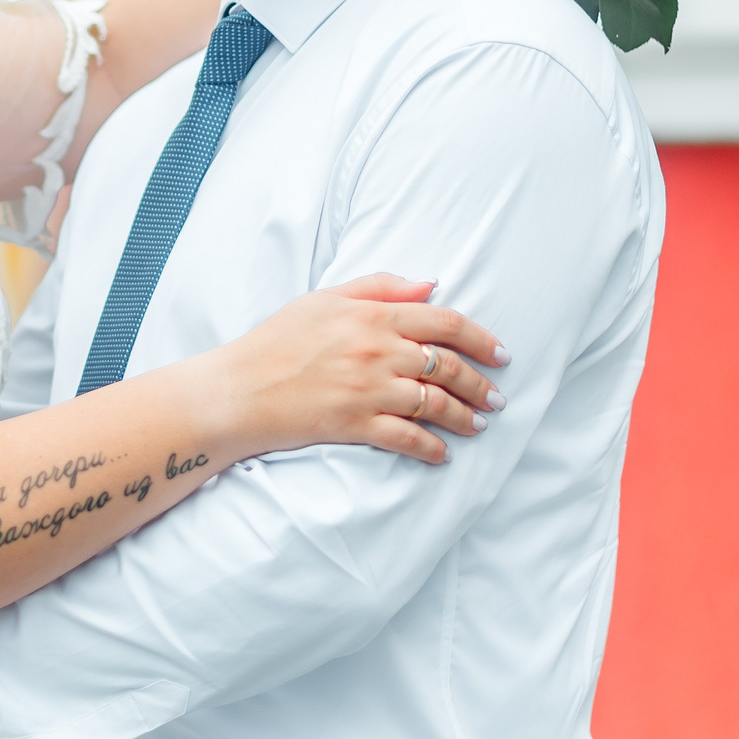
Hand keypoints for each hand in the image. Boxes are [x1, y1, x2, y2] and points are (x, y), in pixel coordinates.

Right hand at [222, 274, 508, 464]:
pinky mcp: (356, 425)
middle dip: (481, 384)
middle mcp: (378, 351)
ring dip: (464, 417)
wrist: (238, 390)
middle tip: (496, 398)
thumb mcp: (324, 298)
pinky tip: (443, 454)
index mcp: (373, 316)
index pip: (445, 323)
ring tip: (477, 425)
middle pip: (449, 366)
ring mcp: (369, 390)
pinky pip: (408, 439)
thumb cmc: (277, 340)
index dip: (481, 339)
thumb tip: (430, 284)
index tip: (500, 354)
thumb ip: (379, 287)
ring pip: (436, 404)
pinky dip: (432, 449)